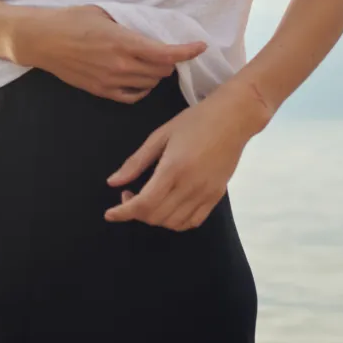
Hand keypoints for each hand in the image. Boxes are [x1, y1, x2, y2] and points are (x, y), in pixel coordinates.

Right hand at [12, 4, 206, 103]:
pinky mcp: (101, 91)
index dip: (187, 51)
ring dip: (157, 74)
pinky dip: (143, 89)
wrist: (42, 40)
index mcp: (123, 41)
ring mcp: (111, 81)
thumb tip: (151, 29)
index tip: (199, 46)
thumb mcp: (105, 14)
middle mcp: (120, 64)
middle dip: (171, 61)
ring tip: (153, 63)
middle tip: (169, 51)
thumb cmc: (71, 20)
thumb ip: (130, 24)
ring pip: (150, 84)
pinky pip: (133, 97)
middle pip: (162, 71)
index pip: (165, 53)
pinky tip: (140, 79)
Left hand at [104, 81, 268, 228]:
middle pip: (156, 216)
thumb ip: (136, 162)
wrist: (233, 119)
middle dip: (135, 212)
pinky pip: (192, 222)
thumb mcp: (160, 135)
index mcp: (173, 169)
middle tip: (129, 194)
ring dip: (154, 218)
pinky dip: (175, 222)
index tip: (110, 214)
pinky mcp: (217, 197)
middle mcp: (190, 186)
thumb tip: (113, 182)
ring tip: (148, 200)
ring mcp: (205, 194)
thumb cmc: (194, 121)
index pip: (144, 204)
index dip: (123, 213)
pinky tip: (168, 206)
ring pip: (173, 223)